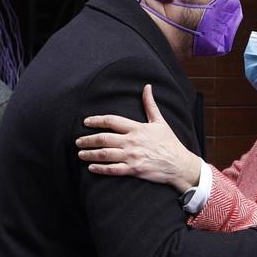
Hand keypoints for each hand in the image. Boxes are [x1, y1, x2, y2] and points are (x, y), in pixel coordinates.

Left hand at [77, 84, 203, 191]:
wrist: (179, 164)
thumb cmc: (170, 143)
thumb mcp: (160, 122)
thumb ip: (150, 104)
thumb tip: (147, 87)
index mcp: (137, 128)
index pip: (112, 121)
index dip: (97, 120)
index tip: (85, 122)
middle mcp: (132, 141)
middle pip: (104, 138)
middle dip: (88, 139)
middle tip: (77, 141)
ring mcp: (132, 156)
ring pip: (106, 154)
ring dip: (90, 154)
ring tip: (80, 153)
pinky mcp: (134, 170)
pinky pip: (113, 169)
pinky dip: (101, 168)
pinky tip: (91, 167)